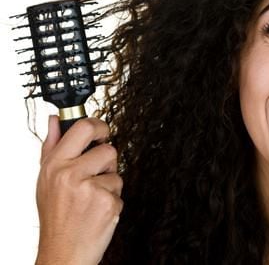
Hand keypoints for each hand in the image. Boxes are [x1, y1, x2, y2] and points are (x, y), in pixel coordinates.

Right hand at [35, 115, 122, 264]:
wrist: (63, 252)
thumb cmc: (55, 215)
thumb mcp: (45, 179)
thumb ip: (52, 147)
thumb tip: (55, 119)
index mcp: (55, 165)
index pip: (83, 128)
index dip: (98, 126)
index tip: (101, 131)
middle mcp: (71, 175)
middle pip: (108, 149)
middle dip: (106, 161)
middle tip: (95, 174)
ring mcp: (91, 189)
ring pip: (116, 172)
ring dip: (109, 183)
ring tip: (91, 198)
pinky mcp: (108, 203)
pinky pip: (120, 191)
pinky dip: (112, 200)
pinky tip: (97, 211)